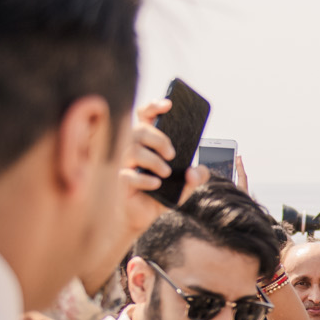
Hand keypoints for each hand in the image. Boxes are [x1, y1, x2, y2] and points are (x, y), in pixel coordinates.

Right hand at [111, 98, 210, 249]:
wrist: (144, 215)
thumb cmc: (161, 193)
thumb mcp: (185, 184)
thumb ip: (197, 176)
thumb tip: (197, 171)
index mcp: (148, 143)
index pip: (145, 116)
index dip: (153, 106)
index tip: (168, 104)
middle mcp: (134, 149)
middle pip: (140, 130)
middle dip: (159, 138)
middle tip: (172, 153)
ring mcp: (125, 164)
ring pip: (133, 150)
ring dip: (153, 160)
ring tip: (167, 172)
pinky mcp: (122, 181)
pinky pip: (128, 175)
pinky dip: (145, 179)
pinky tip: (156, 184)